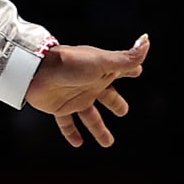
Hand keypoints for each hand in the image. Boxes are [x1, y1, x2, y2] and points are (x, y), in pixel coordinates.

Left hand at [25, 33, 146, 148]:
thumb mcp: (104, 62)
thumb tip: (146, 40)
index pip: (121, 71)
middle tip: (123, 112)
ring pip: (90, 116)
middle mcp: (89, 85)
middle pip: (107, 97)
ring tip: (108, 143)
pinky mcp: (59, 108)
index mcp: (103, 73)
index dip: (131, 70)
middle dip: (116, 103)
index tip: (138, 71)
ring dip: (99, 129)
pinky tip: (78, 143)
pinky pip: (66, 124)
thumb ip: (127, 58)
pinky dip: (72, 133)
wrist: (36, 71)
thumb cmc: (71, 63)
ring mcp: (74, 97)